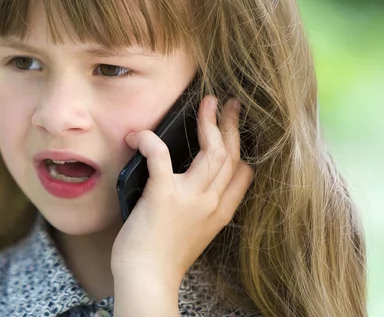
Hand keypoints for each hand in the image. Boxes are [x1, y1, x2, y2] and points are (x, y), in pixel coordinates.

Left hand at [111, 96, 253, 310]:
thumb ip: (199, 209)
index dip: (241, 147)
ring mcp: (190, 198)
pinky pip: (160, 155)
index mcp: (220, 213)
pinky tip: (140, 134)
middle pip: (231, 154)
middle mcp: (211, 203)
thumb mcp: (194, 233)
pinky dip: (149, 140)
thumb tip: (188, 184)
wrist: (147, 280)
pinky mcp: (163, 195)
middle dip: (232, 124)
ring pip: (211, 150)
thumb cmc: (161, 259)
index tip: (235, 129)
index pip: (244, 174)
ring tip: (206, 104)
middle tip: (229, 103)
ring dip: (208, 122)